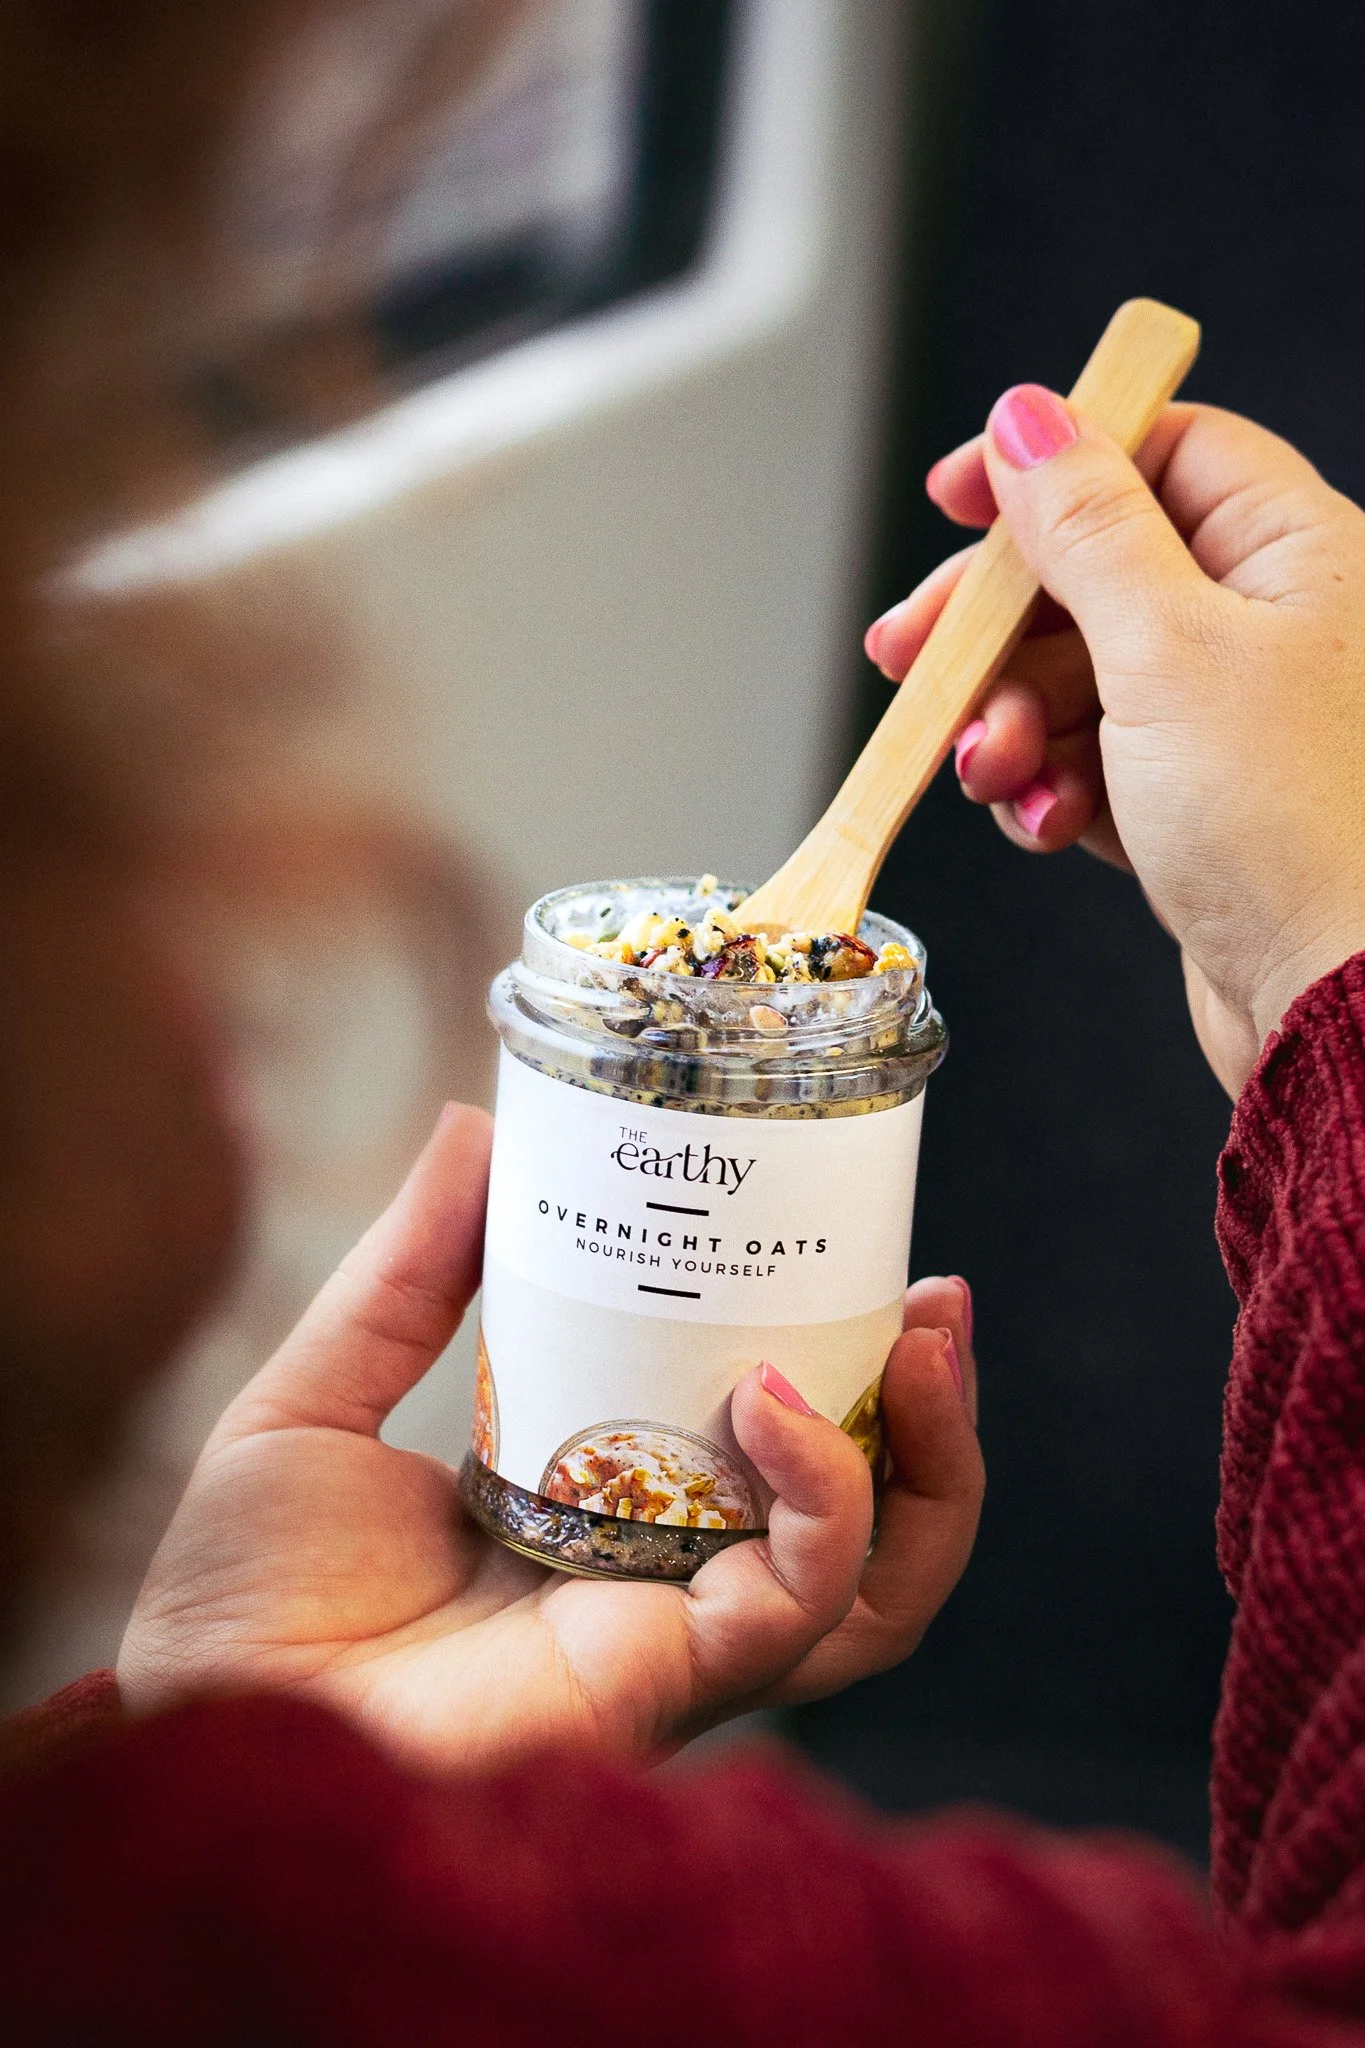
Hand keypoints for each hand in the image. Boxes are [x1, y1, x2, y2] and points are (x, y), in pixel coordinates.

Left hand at [118, 1104, 982, 1773]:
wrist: (207, 1713)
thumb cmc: (246, 1591)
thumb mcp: (327, 1392)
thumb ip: (411, 1269)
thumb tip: (473, 1124)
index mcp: (607, 1519)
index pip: (770, 1454)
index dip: (838, 1363)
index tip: (859, 1254)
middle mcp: (668, 1585)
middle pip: (865, 1521)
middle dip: (930, 1416)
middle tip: (935, 1299)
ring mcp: (679, 1636)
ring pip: (879, 1575)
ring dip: (928, 1454)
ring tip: (923, 1335)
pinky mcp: (670, 1677)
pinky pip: (803, 1597)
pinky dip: (824, 1495)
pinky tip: (772, 1401)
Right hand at [868, 390, 1364, 1095]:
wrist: (1334, 1002)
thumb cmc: (1295, 825)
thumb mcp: (1165, 647)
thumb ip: (1087, 526)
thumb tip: (1029, 419)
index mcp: (1295, 551)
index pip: (1159, 451)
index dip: (1050, 463)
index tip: (956, 496)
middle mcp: (1269, 625)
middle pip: (1093, 573)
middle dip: (994, 624)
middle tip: (912, 654)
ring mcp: (1230, 720)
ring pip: (1076, 677)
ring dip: (1011, 721)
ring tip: (992, 768)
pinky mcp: (1194, 804)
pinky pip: (1089, 762)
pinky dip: (1050, 787)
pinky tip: (1050, 822)